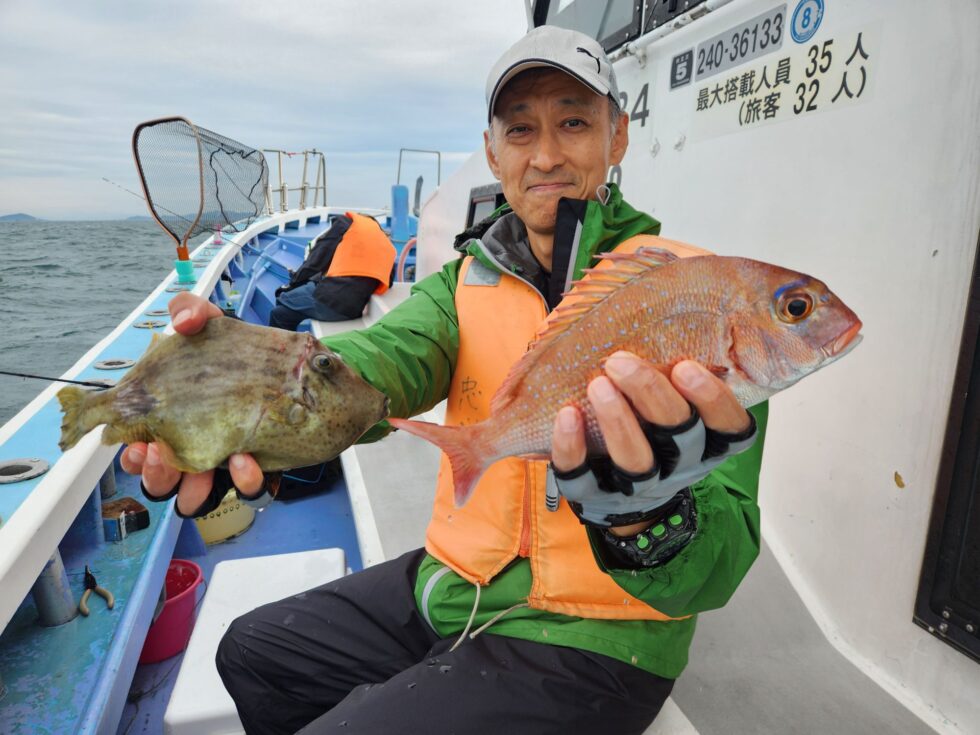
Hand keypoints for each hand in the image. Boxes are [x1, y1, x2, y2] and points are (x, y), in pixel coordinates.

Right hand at [118, 293, 265, 515]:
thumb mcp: (211, 323)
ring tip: (204, 468)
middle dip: (155, 475)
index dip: (134, 456)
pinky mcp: (259, 468)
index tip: (137, 445)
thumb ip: (190, 311)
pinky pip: (250, 490)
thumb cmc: (237, 350)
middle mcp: (193, 446)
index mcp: (170, 420)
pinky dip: (245, 482)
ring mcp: (224, 462)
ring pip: (197, 496)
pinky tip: (245, 460)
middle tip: (158, 454)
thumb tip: (182, 321)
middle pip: (161, 481)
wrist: (292, 364)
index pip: (139, 450)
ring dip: (194, 490)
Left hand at [551, 352, 753, 530]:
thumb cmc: (651, 429)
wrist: (625, 500)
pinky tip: (566, 414)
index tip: (686, 366)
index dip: (713, 398)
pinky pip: (582, 477)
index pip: (730, 426)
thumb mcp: (677, 404)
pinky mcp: (594, 495)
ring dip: (617, 420)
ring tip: (597, 384)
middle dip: (652, 394)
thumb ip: (685, 367)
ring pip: (636, 460)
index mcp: (707, 441)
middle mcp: (679, 466)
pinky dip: (572, 446)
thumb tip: (678, 306)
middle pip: (679, 434)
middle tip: (620, 360)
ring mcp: (637, 486)